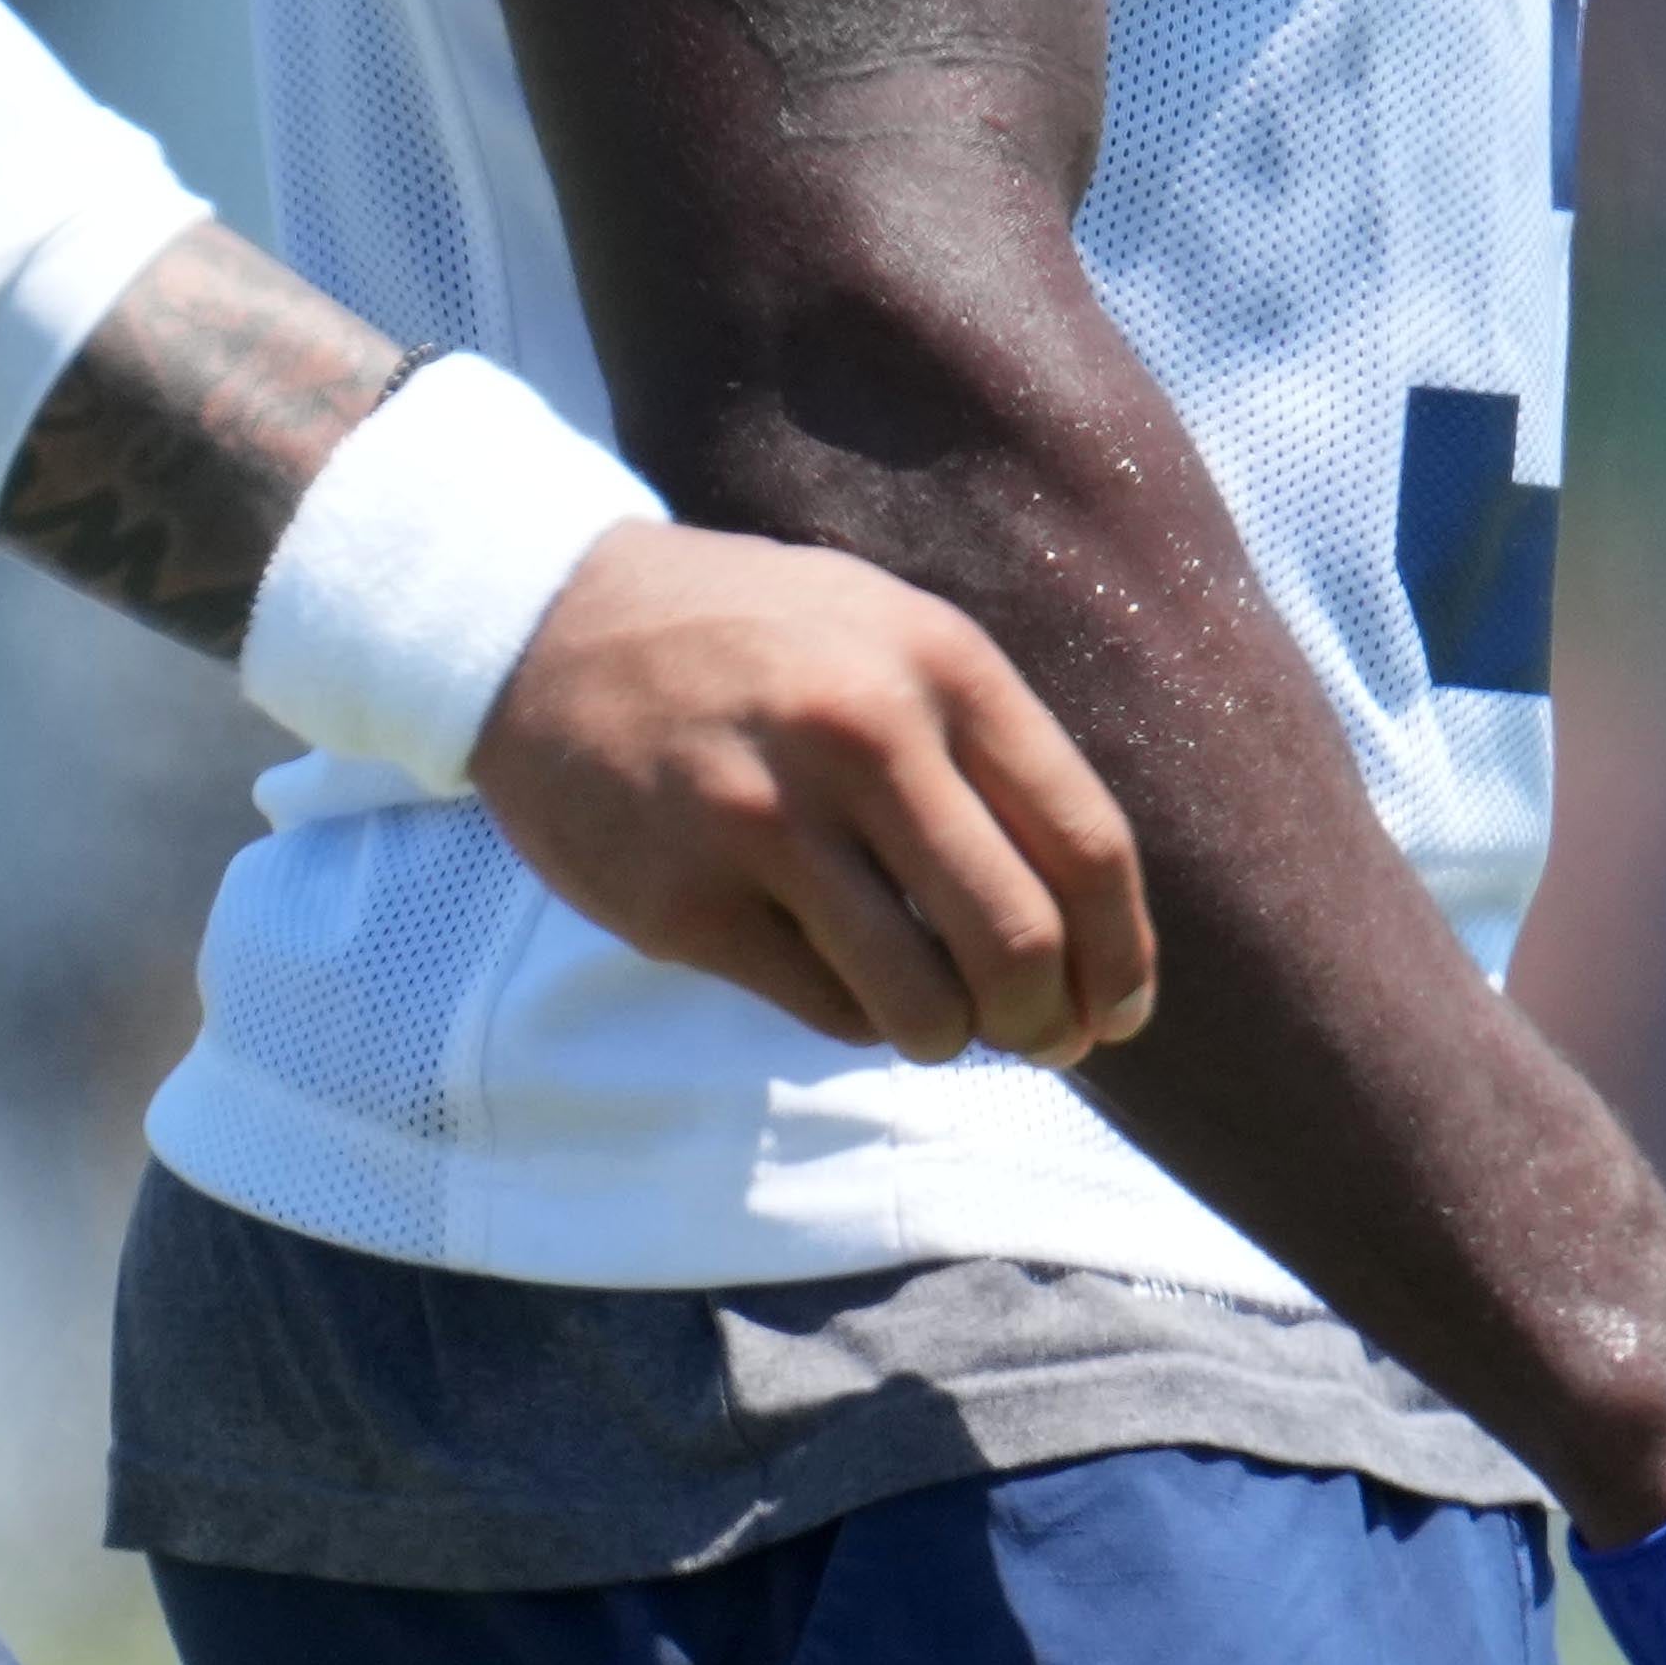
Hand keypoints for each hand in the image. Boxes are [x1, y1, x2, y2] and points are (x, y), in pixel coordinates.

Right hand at [469, 523, 1159, 1069]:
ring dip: (949, 1038)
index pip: (1086, 844)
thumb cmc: (746, 640)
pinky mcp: (685, 901)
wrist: (543, 624)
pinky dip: (857, 1019)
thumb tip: (1086, 923)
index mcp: (938, 664)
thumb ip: (984, 748)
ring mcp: (764, 820)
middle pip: (1018, 941)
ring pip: (924, 1003)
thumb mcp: (885, 633)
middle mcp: (862, 735)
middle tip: (1035, 1040)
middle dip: (1045, 1022)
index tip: (1118, 1010)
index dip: (1121, 955)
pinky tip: (838, 976)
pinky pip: (824, 1010)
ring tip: (934, 1020)